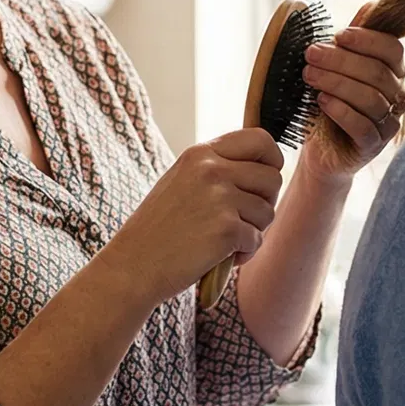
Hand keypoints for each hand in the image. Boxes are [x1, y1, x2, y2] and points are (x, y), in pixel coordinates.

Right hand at [99, 128, 284, 302]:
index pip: (260, 139)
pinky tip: (218, 257)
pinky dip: (243, 254)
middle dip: (264, 203)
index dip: (272, 161)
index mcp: (200, 154)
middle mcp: (212, 169)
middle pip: (273, 177)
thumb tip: (267, 168)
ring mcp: (220, 197)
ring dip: (252, 231)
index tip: (263, 182)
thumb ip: (217, 169)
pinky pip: (257, 239)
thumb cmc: (158, 230)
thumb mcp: (182, 182)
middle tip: (241, 220)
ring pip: (268, 212)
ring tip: (223, 241)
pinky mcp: (226, 228)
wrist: (132, 266)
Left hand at [302, 4, 404, 178]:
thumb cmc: (328, 103)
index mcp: (391, 73)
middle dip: (340, 60)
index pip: (391, 49)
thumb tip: (371, 6)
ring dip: (336, 82)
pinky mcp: (374, 145)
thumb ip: (352, 42)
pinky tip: (322, 102)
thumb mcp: (336, 68)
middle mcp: (396, 96)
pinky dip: (341, 111)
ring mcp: (388, 122)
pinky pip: (363, 125)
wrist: (319, 150)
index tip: (338, 35)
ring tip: (310, 76)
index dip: (367, 39)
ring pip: (370, 97)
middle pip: (376, 71)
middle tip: (310, 55)